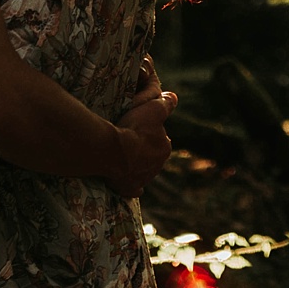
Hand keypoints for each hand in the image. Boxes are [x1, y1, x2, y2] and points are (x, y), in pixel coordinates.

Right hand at [107, 74, 174, 191]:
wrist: (114, 152)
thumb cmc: (135, 128)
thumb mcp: (153, 109)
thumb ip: (165, 104)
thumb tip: (174, 98)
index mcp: (165, 148)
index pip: (161, 139)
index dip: (151, 132)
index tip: (140, 128)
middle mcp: (157, 166)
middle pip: (152, 156)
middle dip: (144, 150)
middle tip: (130, 140)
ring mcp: (144, 180)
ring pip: (143, 171)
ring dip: (136, 165)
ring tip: (123, 156)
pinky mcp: (130, 189)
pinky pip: (134, 189)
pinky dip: (132, 186)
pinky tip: (129, 182)